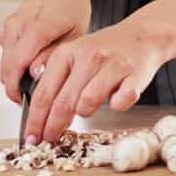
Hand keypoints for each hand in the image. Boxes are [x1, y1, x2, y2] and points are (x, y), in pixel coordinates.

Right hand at [0, 0, 91, 103]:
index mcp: (36, 28)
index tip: (25, 104)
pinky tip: (32, 68)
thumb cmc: (71, 8)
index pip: (17, 65)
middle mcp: (17, 27)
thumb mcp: (75, 33)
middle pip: (6, 67)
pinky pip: (6, 53)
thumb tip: (35, 74)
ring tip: (34, 87)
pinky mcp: (6, 29)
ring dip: (15, 77)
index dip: (17, 89)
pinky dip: (15, 65)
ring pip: (5, 62)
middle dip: (14, 88)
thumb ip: (54, 55)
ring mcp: (9, 27)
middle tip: (31, 103)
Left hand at [22, 21, 175, 143]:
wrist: (143, 35)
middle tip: (49, 140)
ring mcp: (112, 65)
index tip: (32, 136)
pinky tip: (117, 99)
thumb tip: (37, 113)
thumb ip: (56, 77)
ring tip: (89, 109)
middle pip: (62, 103)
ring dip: (86, 113)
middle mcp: (88, 57)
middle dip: (53, 127)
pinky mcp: (135, 74)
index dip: (35, 119)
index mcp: (67, 53)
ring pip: (88, 103)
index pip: (43, 93)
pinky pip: (120, 102)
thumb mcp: (74, 55)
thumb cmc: (107, 52)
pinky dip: (117, 106)